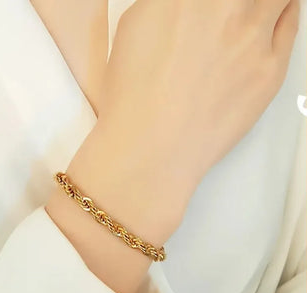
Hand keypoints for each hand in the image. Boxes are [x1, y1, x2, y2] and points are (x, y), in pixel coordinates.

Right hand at [47, 0, 298, 292]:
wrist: (151, 148)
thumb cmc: (133, 97)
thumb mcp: (132, 27)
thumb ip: (165, 2)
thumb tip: (181, 2)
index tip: (206, 5)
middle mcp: (227, 6)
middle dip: (238, 2)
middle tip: (229, 13)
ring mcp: (254, 37)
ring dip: (266, 1)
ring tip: (247, 16)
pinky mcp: (272, 70)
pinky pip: (290, 24)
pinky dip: (284, 13)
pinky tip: (270, 18)